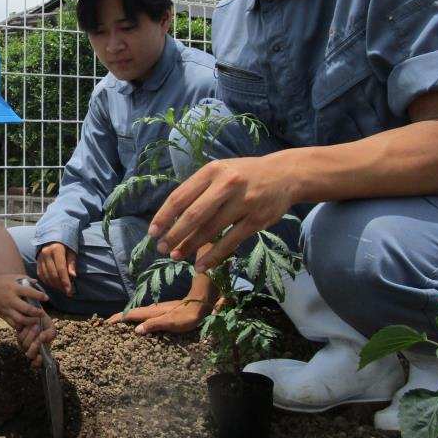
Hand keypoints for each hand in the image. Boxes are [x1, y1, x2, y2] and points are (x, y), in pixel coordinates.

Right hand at [0, 275, 47, 329]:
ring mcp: (5, 308)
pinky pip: (12, 323)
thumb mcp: (11, 277)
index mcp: (14, 288)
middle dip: (37, 313)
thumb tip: (36, 282)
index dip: (40, 296)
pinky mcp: (1, 315)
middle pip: (27, 309)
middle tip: (42, 313)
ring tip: (35, 321)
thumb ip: (24, 279)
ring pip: (20, 319)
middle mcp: (10, 299)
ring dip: (29, 322)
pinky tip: (24, 324)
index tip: (47, 298)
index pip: (30, 292)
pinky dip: (19, 325)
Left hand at [16, 314, 55, 368]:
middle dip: (34, 348)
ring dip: (31, 335)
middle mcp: (32, 349)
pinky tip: (29, 325)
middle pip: (30, 355)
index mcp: (43, 350)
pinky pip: (20, 338)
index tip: (40, 357)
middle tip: (39, 339)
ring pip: (25, 345)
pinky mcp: (19, 338)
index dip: (37, 362)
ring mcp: (24, 344)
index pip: (38, 362)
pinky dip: (25, 331)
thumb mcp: (51, 327)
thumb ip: (50, 334)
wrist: (34, 312)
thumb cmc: (44, 322)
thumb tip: (43, 338)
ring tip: (36, 326)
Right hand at [36, 242, 76, 295]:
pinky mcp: (37, 262)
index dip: (65, 282)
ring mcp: (40, 258)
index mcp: (56, 250)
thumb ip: (71, 263)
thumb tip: (73, 276)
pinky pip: (41, 275)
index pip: (61, 269)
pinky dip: (47, 282)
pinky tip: (54, 284)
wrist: (52, 236)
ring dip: (54, 285)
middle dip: (60, 286)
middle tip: (67, 292)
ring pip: (46, 276)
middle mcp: (46, 254)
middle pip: (53, 275)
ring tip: (62, 289)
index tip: (70, 291)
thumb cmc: (65, 244)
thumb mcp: (71, 251)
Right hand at [106, 294, 220, 334]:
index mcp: (152, 312)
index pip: (130, 314)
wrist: (201, 305)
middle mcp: (152, 309)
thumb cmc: (187, 316)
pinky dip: (137, 320)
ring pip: (138, 314)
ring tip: (119, 327)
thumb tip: (136, 330)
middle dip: (119, 318)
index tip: (105, 324)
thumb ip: (154, 325)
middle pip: (131, 313)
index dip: (118, 318)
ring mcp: (157, 310)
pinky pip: (145, 316)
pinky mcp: (162, 313)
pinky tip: (139, 326)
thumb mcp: (171, 322)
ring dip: (128, 319)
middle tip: (108, 327)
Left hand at [148, 156, 293, 271]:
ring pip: (210, 230)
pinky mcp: (256, 220)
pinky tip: (201, 266)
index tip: (152, 232)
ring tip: (176, 256)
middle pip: (193, 215)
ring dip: (190, 246)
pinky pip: (230, 242)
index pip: (180, 196)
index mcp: (212, 171)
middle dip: (174, 234)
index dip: (164, 216)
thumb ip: (198, 188)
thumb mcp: (220, 171)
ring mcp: (243, 203)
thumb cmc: (244, 174)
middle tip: (161, 248)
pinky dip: (213, 256)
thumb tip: (170, 215)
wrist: (285, 174)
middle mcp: (226, 184)